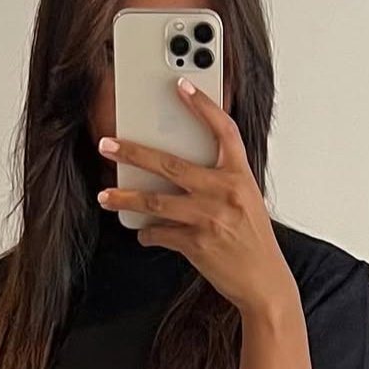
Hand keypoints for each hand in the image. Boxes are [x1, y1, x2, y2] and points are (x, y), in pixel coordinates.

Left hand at [97, 77, 297, 318]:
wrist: (264, 282)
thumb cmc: (253, 241)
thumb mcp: (246, 201)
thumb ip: (220, 181)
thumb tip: (180, 172)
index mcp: (239, 175)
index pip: (223, 130)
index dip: (203, 106)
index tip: (182, 86)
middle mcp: (224, 192)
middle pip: (170, 164)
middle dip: (133, 153)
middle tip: (108, 145)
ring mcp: (208, 218)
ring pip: (155, 201)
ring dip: (125, 197)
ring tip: (105, 195)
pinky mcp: (196, 244)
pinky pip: (160, 233)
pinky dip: (147, 233)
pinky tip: (142, 232)